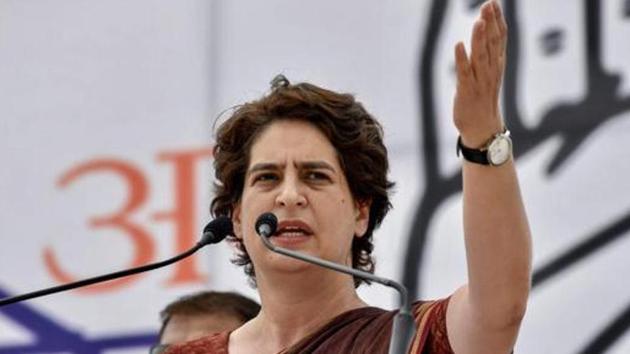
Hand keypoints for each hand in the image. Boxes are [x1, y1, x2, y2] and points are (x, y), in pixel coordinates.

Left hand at [453, 0, 506, 147]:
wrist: (482, 129)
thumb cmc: (483, 100)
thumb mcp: (489, 74)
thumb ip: (487, 54)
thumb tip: (485, 32)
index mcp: (497, 66)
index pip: (500, 39)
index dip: (497, 20)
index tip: (494, 3)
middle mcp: (490, 72)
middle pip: (492, 44)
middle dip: (490, 23)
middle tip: (488, 4)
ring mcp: (479, 82)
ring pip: (480, 57)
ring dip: (479, 39)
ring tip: (478, 21)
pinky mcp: (466, 92)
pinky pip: (464, 74)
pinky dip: (462, 59)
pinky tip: (459, 45)